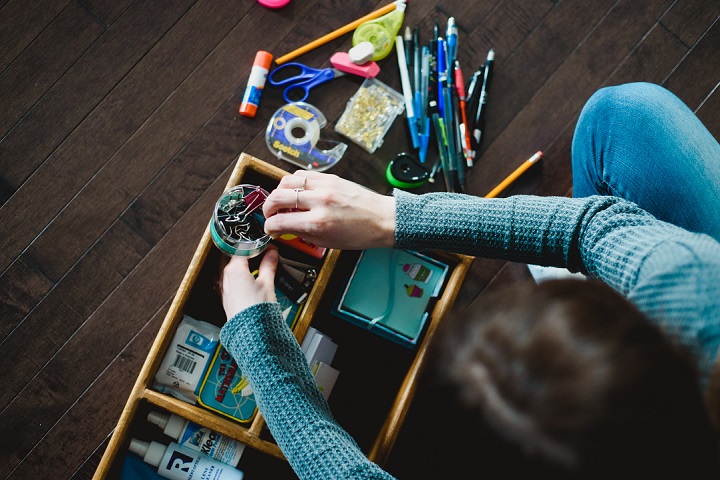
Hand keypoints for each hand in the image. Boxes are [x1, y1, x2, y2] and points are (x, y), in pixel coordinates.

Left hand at [219, 249, 278, 319]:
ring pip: (228, 267)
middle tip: (260, 253)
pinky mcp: (225, 296)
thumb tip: (271, 255)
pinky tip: (247, 278)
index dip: (257, 246)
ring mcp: (223, 287)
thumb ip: (268, 265)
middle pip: (233, 256)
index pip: (244, 248)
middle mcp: (225, 276)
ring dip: (240, 263)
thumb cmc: (256, 309)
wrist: (251, 331)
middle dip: (246, 252)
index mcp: (234, 269)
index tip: (267, 248)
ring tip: (255, 264)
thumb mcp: (267, 283)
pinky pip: (228, 279)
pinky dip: (237, 275)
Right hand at [262, 171, 395, 249]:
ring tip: (281, 201)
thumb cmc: (359, 234)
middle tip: (270, 214)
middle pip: (278, 197)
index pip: (279, 222)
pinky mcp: (330, 177)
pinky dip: (293, 183)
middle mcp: (319, 201)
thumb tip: (284, 228)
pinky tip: (296, 191)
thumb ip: (302, 234)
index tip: (270, 229)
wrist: (382, 219)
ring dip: (278, 192)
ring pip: (287, 181)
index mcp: (318, 223)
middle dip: (268, 208)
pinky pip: (302, 175)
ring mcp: (325, 186)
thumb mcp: (327, 243)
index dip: (269, 227)